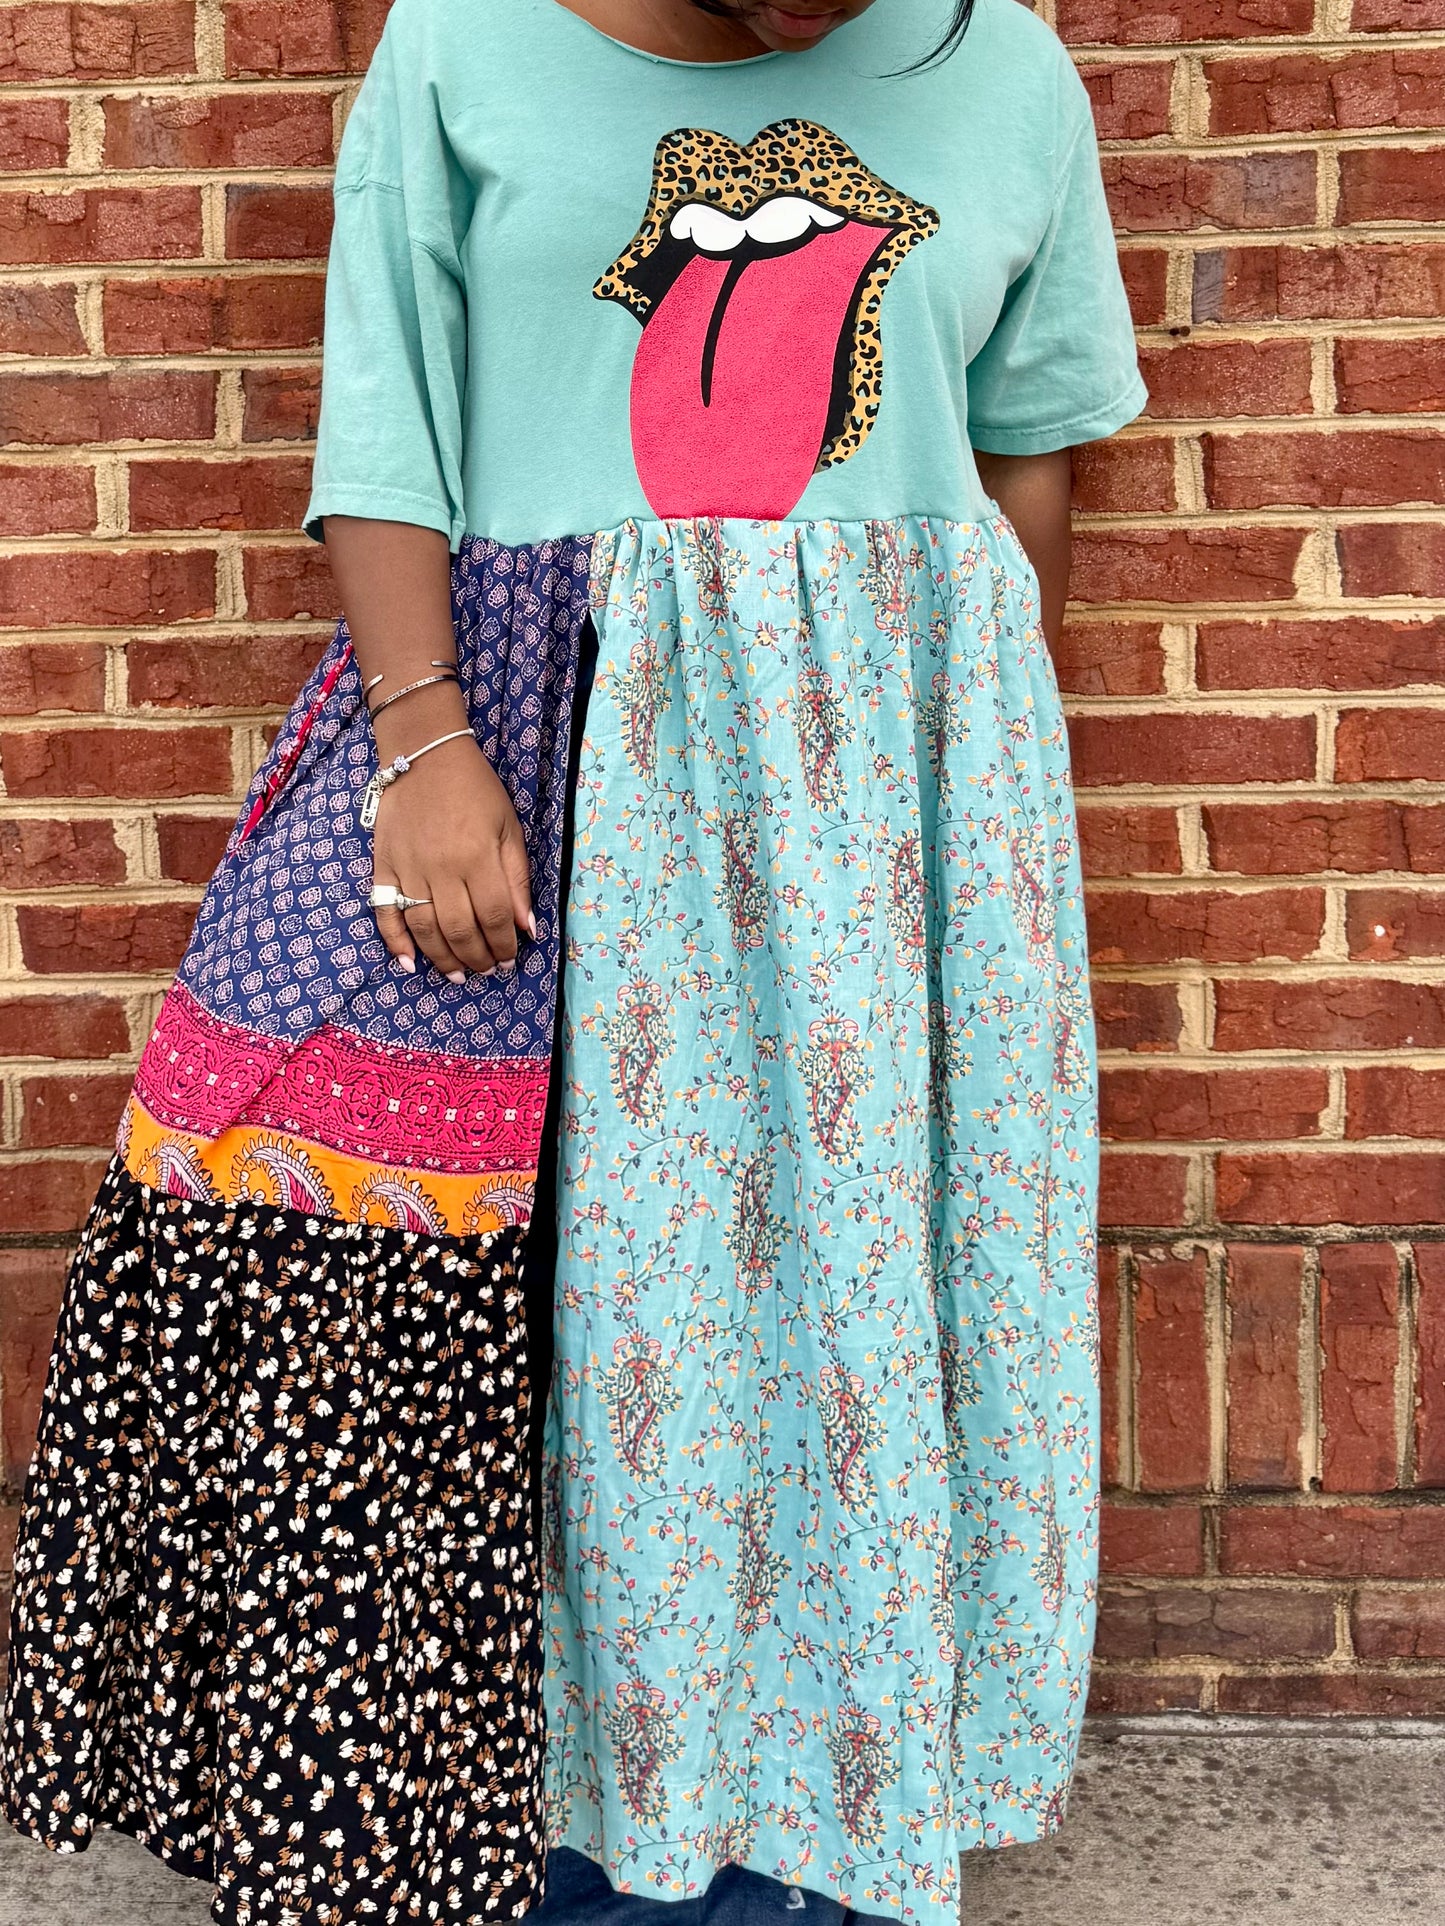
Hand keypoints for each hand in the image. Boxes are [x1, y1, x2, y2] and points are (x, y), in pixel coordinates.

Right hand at [370, 733, 535, 980]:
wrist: (425, 754)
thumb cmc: (475, 789)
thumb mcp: (509, 827)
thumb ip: (517, 878)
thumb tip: (526, 927)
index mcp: (477, 857)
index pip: (494, 917)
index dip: (504, 945)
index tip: (510, 959)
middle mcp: (441, 869)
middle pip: (459, 930)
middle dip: (477, 958)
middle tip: (488, 971)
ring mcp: (408, 869)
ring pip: (424, 929)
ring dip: (442, 959)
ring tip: (458, 975)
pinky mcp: (382, 866)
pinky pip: (384, 912)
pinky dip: (394, 942)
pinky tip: (409, 963)